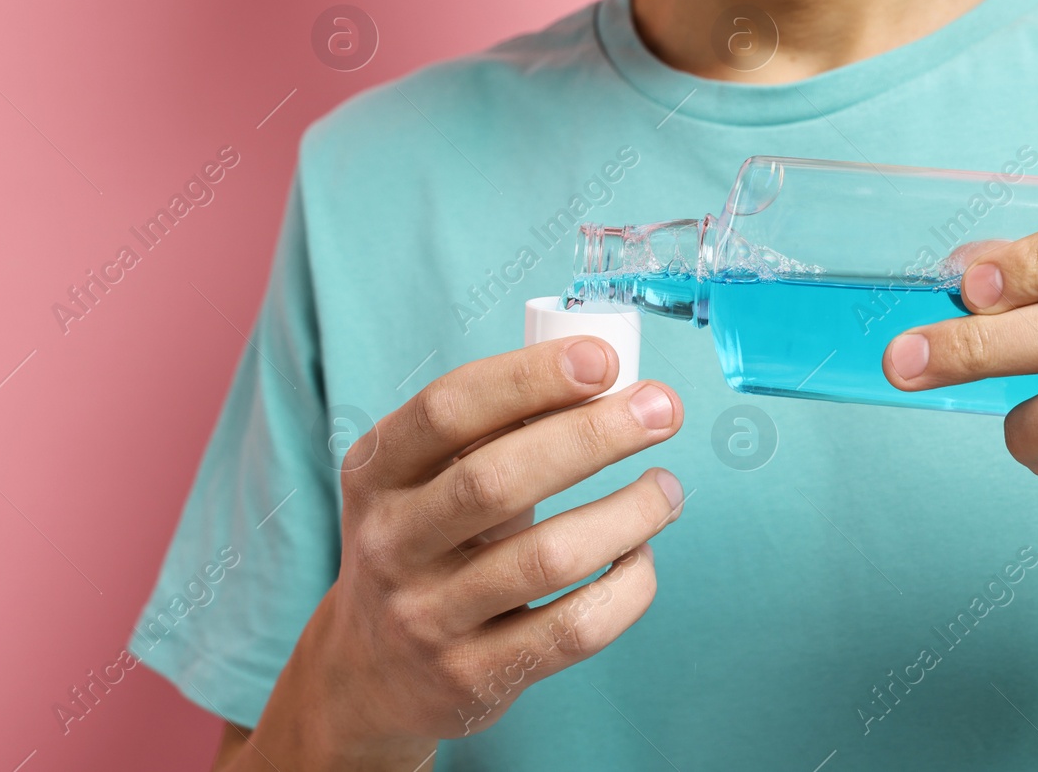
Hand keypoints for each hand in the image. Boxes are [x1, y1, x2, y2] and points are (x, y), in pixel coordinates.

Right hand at [240, 337, 684, 768]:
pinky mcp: (475, 677)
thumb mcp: (425, 482)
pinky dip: (626, 587)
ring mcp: (430, 616)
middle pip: (498, 479)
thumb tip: (601, 380)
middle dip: (593, 435)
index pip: (447, 410)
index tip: (603, 359)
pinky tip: (641, 556)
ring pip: (548, 557)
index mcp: (376, 474)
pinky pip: (573, 629)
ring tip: (667, 488)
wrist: (370, 673)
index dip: (528, 378)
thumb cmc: (425, 546)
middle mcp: (392, 543)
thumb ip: (493, 432)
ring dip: (628, 512)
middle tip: (661, 409)